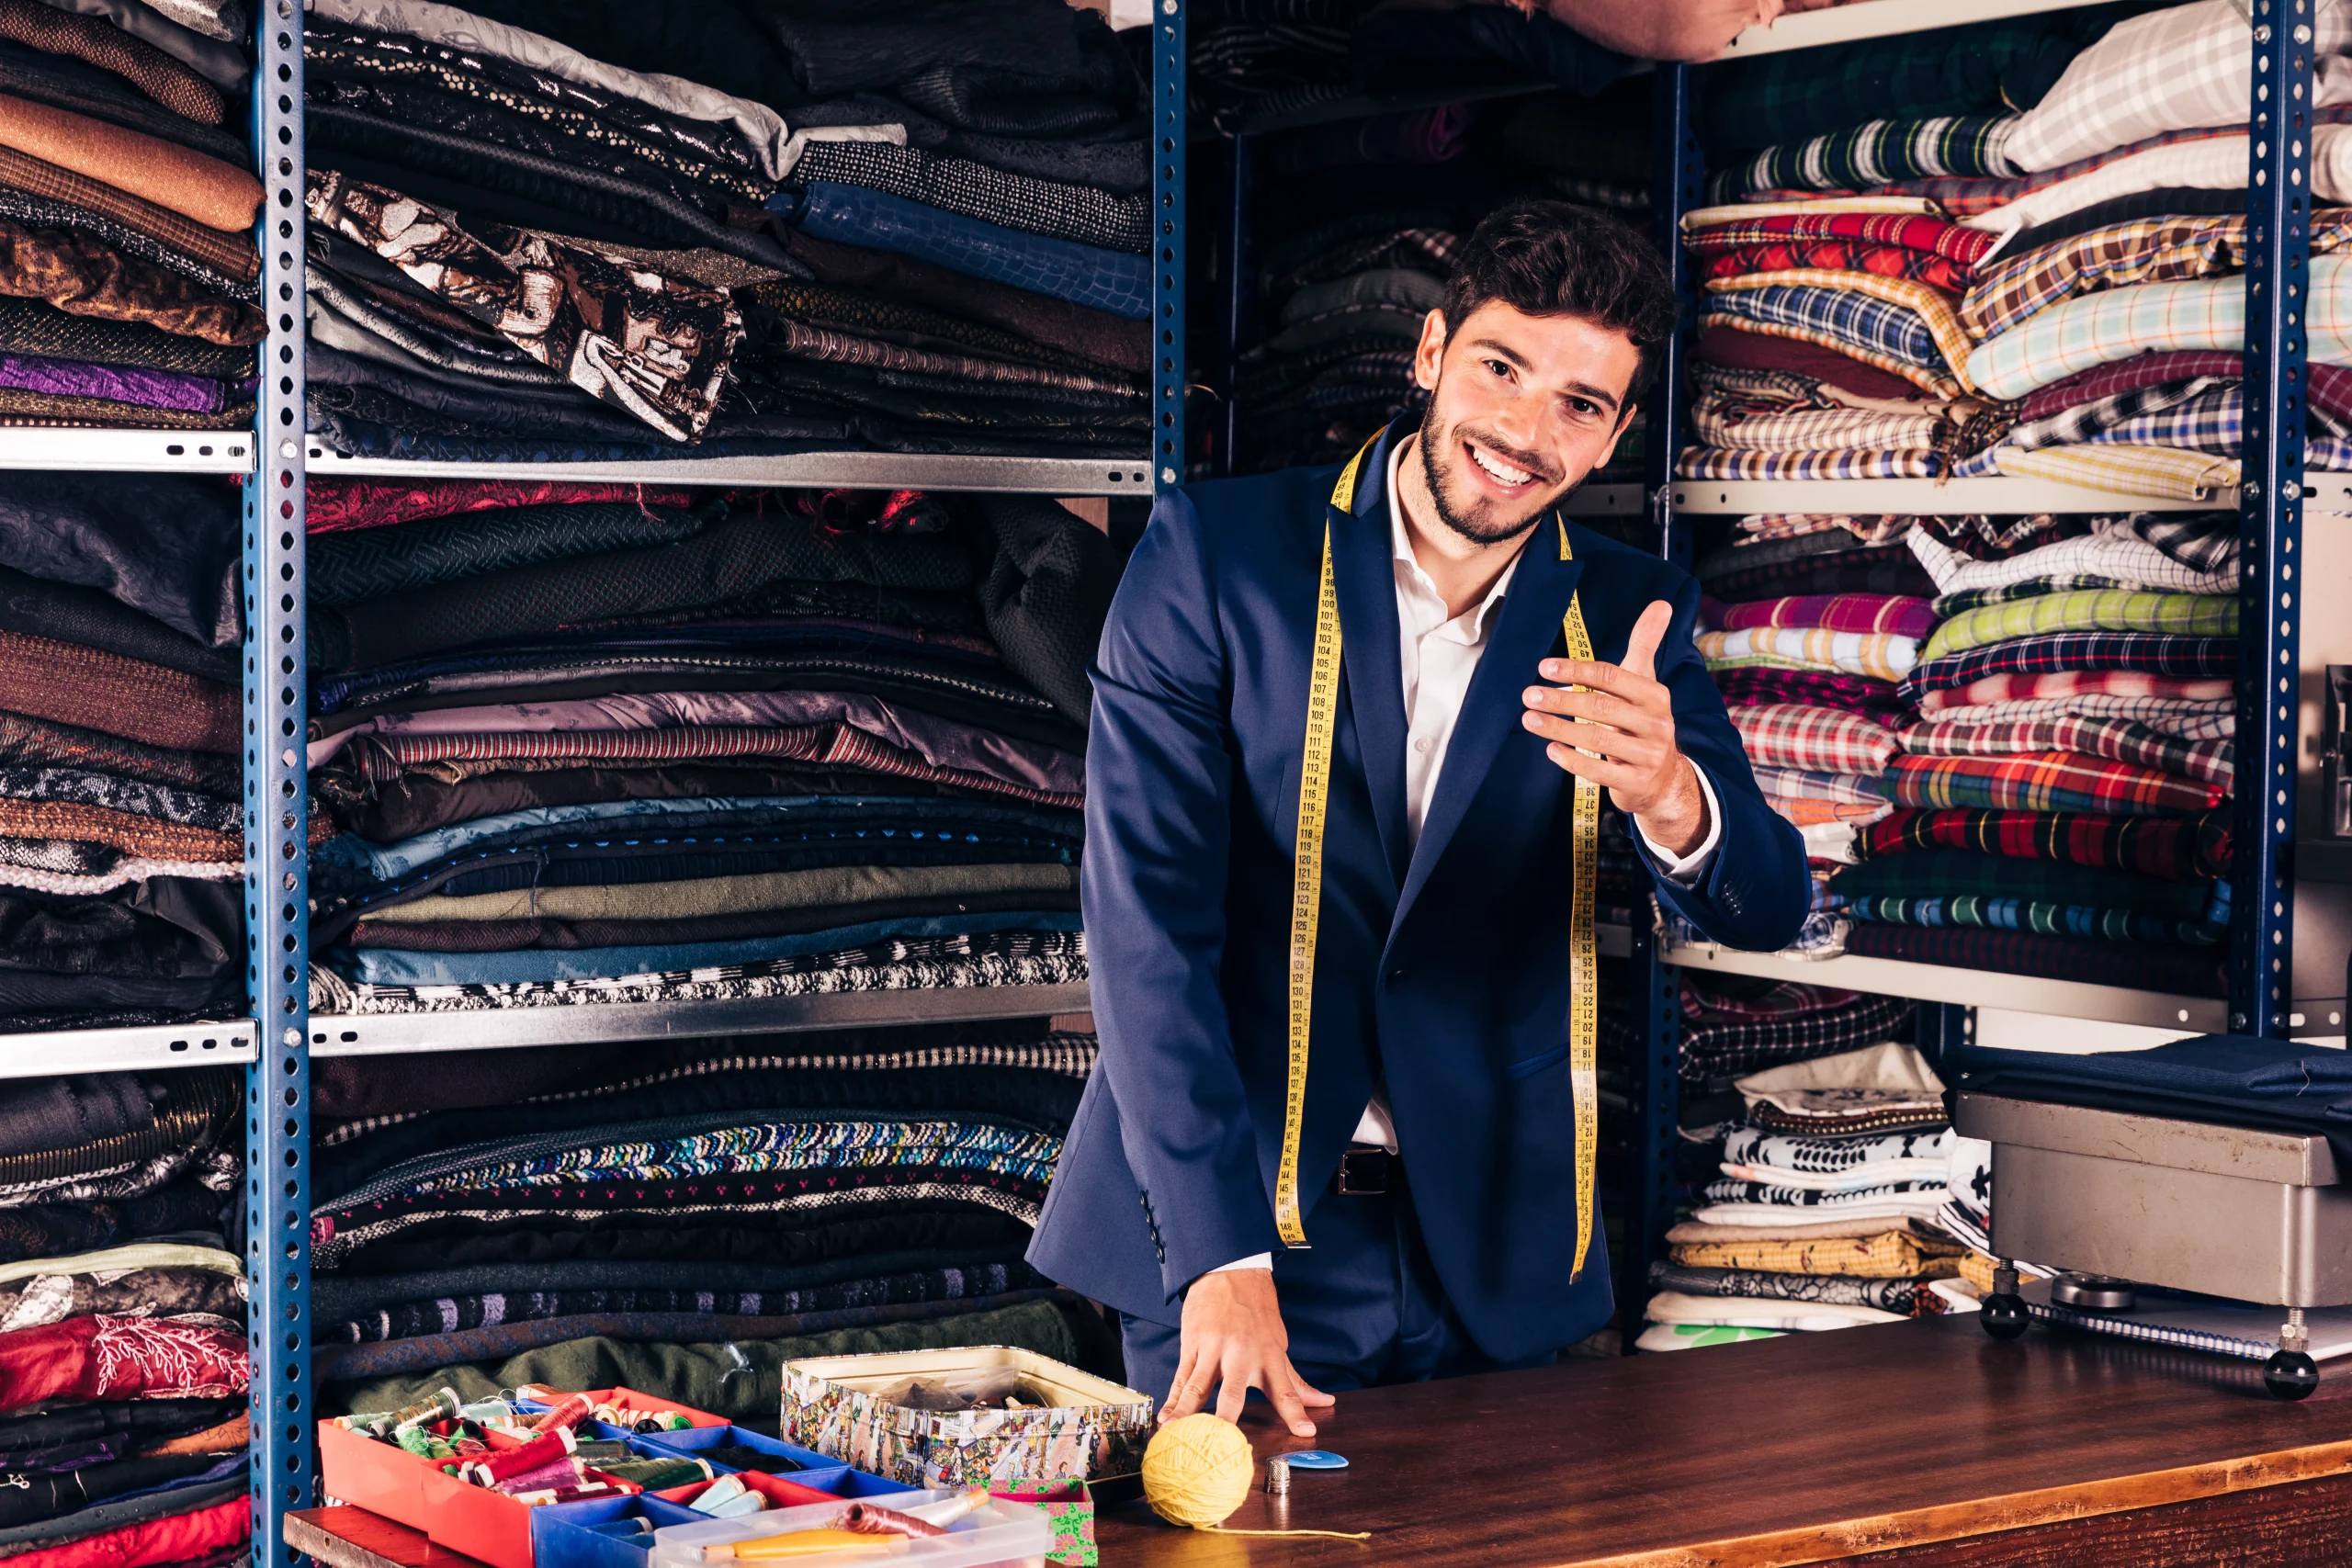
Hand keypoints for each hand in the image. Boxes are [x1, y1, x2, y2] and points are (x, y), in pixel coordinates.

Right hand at [1163, 1269, 1332, 1436]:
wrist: (1230, 1271)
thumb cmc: (1258, 1312)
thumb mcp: (1278, 1343)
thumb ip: (1296, 1380)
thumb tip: (1323, 1402)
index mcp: (1269, 1357)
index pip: (1286, 1391)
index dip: (1296, 1413)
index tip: (1306, 1432)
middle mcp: (1242, 1355)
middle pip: (1234, 1393)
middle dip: (1227, 1417)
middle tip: (1221, 1440)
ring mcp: (1214, 1350)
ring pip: (1199, 1386)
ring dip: (1187, 1412)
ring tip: (1177, 1433)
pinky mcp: (1193, 1344)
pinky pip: (1182, 1376)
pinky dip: (1173, 1399)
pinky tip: (1166, 1416)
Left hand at [1520, 599, 1706, 856]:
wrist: (1664, 779)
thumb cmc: (1644, 722)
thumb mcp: (1646, 683)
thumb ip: (1646, 644)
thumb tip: (1661, 603)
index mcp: (1656, 695)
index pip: (1611, 677)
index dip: (1576, 670)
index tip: (1543, 668)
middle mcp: (1656, 724)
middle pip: (1600, 707)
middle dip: (1560, 699)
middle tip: (1528, 695)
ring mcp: (1647, 755)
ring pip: (1596, 738)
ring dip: (1558, 728)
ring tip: (1529, 719)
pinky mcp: (1635, 782)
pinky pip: (1597, 769)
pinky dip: (1571, 759)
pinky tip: (1550, 749)